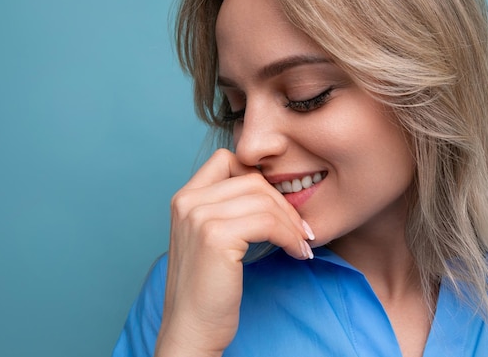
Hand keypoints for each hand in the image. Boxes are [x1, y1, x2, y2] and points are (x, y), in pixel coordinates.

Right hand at [154, 149, 313, 355]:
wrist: (191, 329)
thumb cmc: (207, 288)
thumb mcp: (210, 238)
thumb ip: (228, 209)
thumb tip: (272, 191)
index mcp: (184, 198)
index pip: (227, 159)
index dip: (258, 177)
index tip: (278, 207)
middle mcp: (187, 201)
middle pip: (252, 180)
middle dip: (284, 204)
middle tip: (302, 230)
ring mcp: (199, 217)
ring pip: (264, 200)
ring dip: (292, 223)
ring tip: (302, 244)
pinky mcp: (215, 237)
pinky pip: (268, 223)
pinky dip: (290, 236)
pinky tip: (297, 252)